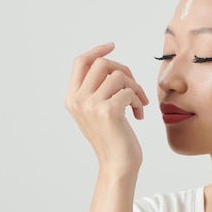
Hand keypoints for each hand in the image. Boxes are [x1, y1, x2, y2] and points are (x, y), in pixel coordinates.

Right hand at [65, 43, 149, 175]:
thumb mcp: (97, 112)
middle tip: (134, 88)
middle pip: (102, 64)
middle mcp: (78, 100)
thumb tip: (107, 62)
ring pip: (119, 75)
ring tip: (139, 104)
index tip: (112, 46)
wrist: (118, 165)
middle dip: (124, 71)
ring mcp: (91, 105)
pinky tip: (139, 115)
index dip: (97, 51)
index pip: (80, 62)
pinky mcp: (108, 111)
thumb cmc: (113, 139)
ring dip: (135, 88)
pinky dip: (139, 100)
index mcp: (72, 99)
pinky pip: (129, 91)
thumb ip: (96, 90)